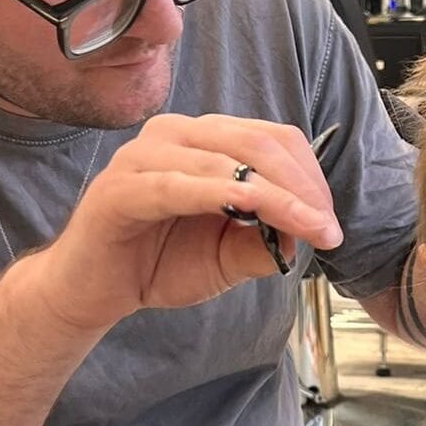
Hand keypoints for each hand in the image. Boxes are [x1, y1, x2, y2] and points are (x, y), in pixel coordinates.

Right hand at [30, 114, 344, 331]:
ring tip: (306, 227)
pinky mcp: (119, 188)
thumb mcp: (230, 257)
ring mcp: (144, 156)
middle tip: (327, 229)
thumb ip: (267, 241)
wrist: (94, 290)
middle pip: (258, 143)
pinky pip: (177, 185)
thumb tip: (306, 232)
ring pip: (226, 160)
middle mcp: (176, 134)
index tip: (331, 222)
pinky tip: (249, 207)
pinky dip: (219, 192)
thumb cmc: (160, 263)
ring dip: (276, 194)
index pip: (274, 139)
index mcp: (206, 140)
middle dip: (303, 187)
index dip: (311, 176)